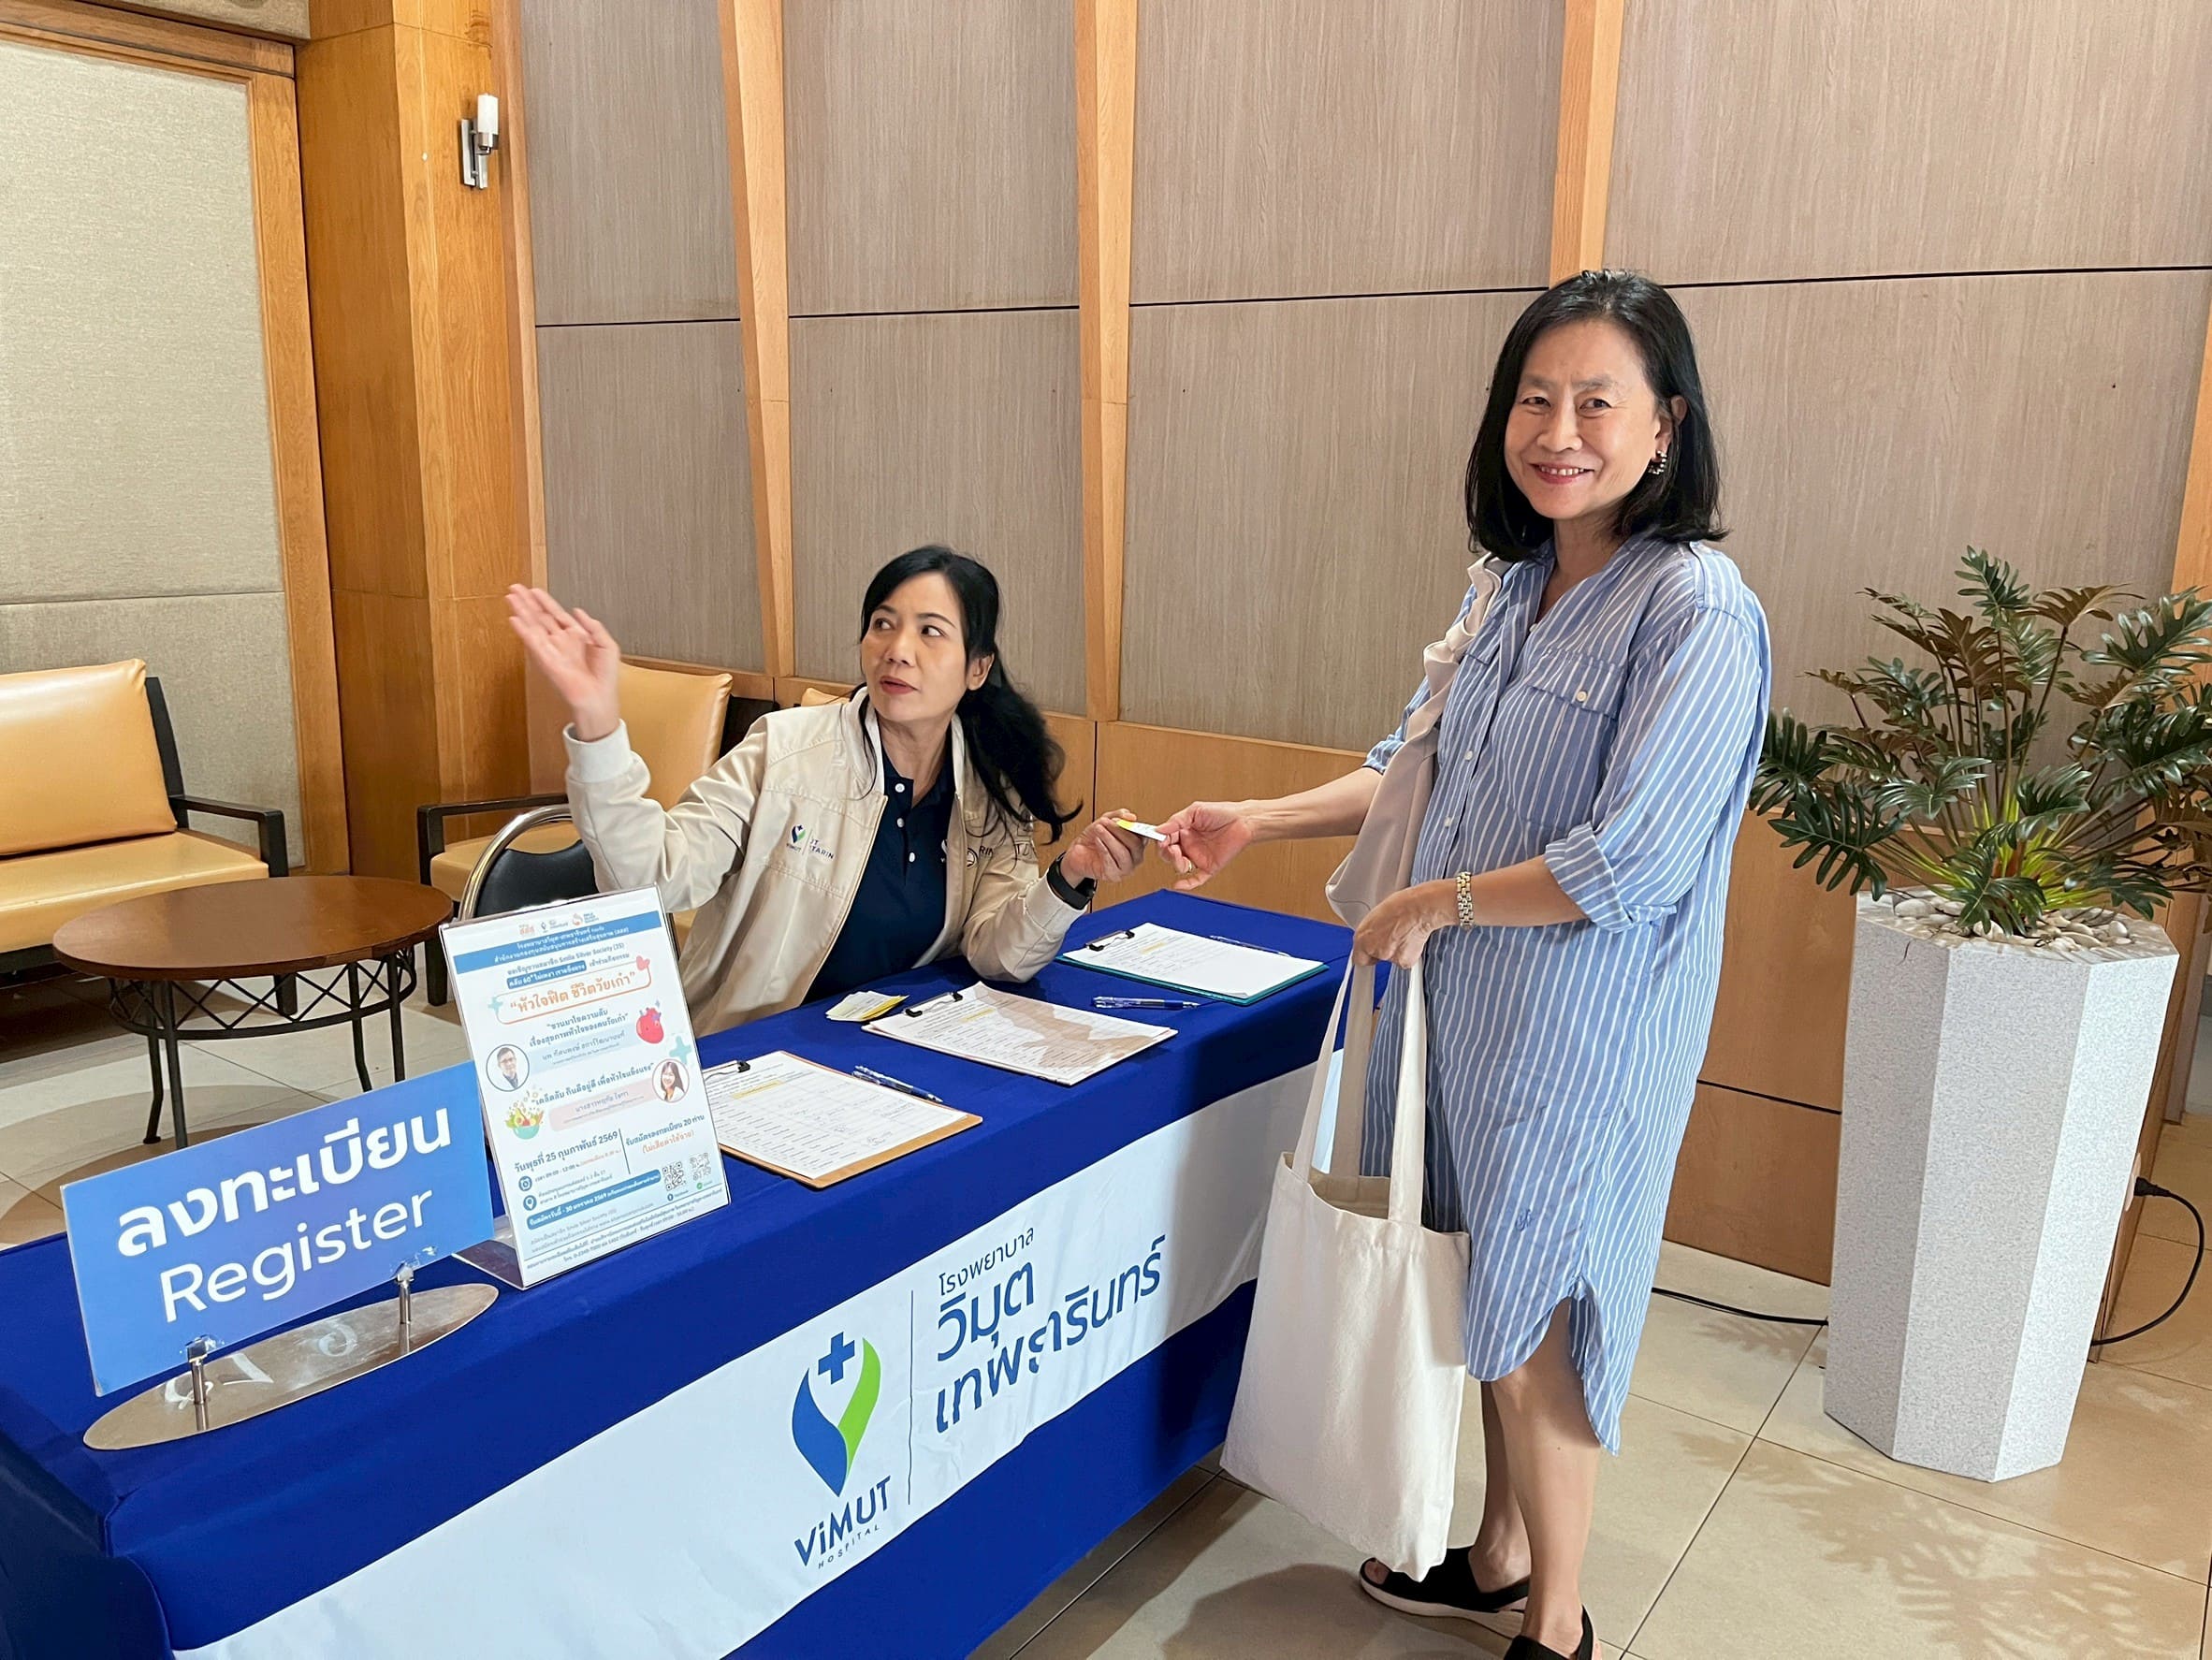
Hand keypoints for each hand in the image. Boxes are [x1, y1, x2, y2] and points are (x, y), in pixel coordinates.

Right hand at [508, 585, 621, 740]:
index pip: (556, 614)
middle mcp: (561, 642)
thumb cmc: (605, 677)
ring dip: (522, 611)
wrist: (599, 697)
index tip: (534, 590)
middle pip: (541, 617)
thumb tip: (578, 611)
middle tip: (515, 588)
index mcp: (576, 637)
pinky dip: (523, 630)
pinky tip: (515, 619)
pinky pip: (532, 641)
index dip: (545, 601)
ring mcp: (552, 650)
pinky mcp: (546, 659)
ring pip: (534, 625)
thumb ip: (593, 626)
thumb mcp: (607, 644)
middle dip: (528, 602)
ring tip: (511, 597)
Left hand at [1059, 808, 1145, 887]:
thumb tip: (1131, 816)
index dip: (1137, 827)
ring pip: (1123, 853)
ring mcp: (1125, 868)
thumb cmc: (1093, 839)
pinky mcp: (1113, 875)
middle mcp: (1134, 857)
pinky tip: (1097, 840)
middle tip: (1108, 822)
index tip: (1126, 819)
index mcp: (1137, 844)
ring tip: (1099, 829)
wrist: (1077, 853)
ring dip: (1110, 839)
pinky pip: (1110, 861)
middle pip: (1135, 845)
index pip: (1144, 836)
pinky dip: (1103, 848)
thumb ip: (1118, 816)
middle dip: (1121, 831)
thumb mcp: (1105, 821)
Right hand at [1158, 801, 1253, 890]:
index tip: (1161, 839)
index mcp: (1184, 831)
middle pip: (1169, 855)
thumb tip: (1158, 829)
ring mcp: (1199, 857)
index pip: (1165, 839)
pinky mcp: (1210, 867)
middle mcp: (1190, 845)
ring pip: (1180, 867)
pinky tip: (1178, 885)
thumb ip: (1176, 820)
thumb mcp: (1195, 811)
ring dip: (1176, 864)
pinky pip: (1196, 879)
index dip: (1161, 841)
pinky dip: (1187, 884)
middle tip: (1172, 848)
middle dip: (1167, 853)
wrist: (1244, 821)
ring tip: (1179, 857)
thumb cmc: (1222, 812)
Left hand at [1352, 881, 1455, 968]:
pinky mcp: (1403, 961)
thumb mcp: (1377, 914)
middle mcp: (1373, 949)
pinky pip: (1405, 961)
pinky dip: (1409, 953)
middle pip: (1376, 958)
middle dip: (1383, 950)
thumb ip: (1372, 930)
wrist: (1419, 908)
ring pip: (1392, 959)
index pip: (1359, 958)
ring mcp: (1388, 956)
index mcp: (1362, 936)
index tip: (1370, 954)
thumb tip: (1373, 934)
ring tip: (1404, 933)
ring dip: (1397, 950)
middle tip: (1393, 936)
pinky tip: (1411, 939)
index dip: (1367, 954)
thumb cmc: (1401, 905)